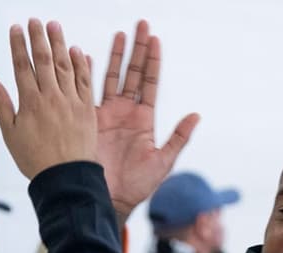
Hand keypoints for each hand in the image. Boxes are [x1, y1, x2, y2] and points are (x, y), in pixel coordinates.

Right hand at [0, 19, 96, 178]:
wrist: (65, 178)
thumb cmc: (35, 160)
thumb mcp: (11, 135)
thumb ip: (2, 105)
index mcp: (30, 103)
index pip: (22, 66)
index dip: (19, 45)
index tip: (16, 29)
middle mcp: (51, 98)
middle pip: (44, 60)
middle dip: (38, 38)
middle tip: (35, 20)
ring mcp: (71, 102)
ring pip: (65, 66)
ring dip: (59, 44)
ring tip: (54, 26)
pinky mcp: (87, 109)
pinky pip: (85, 81)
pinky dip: (81, 64)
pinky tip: (77, 51)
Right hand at [97, 20, 198, 222]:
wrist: (110, 198)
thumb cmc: (138, 186)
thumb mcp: (163, 162)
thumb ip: (178, 137)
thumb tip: (196, 116)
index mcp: (144, 120)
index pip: (149, 83)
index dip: (152, 61)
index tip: (155, 39)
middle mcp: (126, 113)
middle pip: (132, 73)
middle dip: (137, 49)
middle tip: (141, 25)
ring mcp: (107, 115)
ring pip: (112, 78)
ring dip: (117, 56)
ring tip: (121, 33)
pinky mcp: (89, 121)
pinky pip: (87, 92)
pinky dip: (87, 73)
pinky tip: (86, 55)